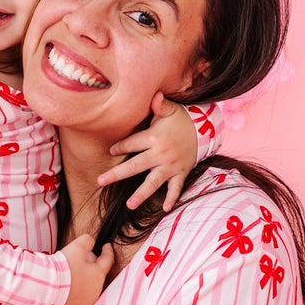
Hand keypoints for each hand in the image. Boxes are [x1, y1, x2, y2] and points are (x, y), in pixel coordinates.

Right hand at [54, 233, 115, 304]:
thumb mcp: (76, 247)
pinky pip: (77, 297)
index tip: (106, 246)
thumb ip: (87, 241)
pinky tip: (67, 284)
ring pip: (88, 286)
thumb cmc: (63, 268)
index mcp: (99, 275)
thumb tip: (90, 241)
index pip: (108, 260)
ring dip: (84, 278)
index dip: (108, 251)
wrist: (48, 288)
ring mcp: (85, 302)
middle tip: (83, 257)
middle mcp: (95, 291)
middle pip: (97, 274)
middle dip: (92, 264)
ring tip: (73, 271)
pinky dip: (75, 290)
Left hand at [96, 91, 194, 211]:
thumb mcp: (170, 109)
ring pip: (153, 182)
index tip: (111, 150)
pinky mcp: (180, 173)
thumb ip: (159, 104)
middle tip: (100, 181)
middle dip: (117, 174)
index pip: (131, 144)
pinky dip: (171, 198)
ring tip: (129, 205)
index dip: (120, 147)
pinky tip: (165, 210)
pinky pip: (175, 188)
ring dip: (141, 194)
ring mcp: (171, 166)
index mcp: (154, 138)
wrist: (205, 130)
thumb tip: (154, 94)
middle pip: (135, 166)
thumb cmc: (181, 119)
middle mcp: (161, 154)